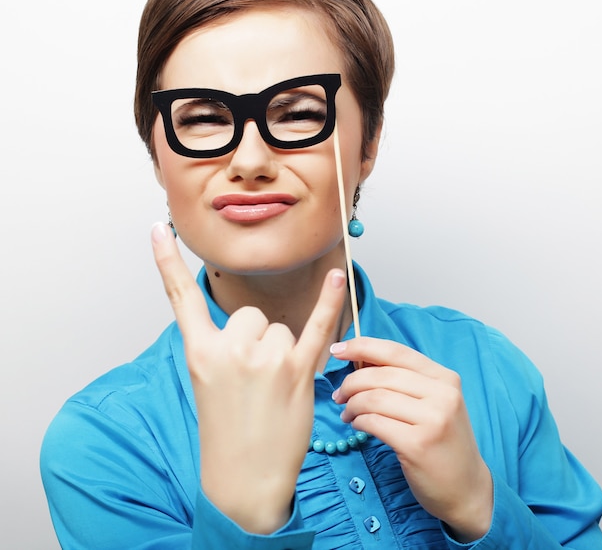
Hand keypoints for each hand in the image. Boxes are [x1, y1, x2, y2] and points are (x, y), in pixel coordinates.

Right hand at [151, 222, 346, 533]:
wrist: (244, 478)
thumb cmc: (226, 431)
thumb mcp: (206, 383)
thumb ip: (219, 346)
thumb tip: (249, 322)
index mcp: (200, 351)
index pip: (180, 298)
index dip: (166, 262)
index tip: (158, 228)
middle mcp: (231, 349)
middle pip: (252, 315)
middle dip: (256, 339)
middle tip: (253, 380)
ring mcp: (267, 359)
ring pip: (280, 327)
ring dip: (281, 351)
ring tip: (272, 388)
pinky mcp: (299, 371)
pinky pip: (317, 326)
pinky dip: (329, 301)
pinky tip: (336, 277)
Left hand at [331, 338, 492, 542]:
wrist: (467, 488)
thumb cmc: (442, 441)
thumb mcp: (434, 402)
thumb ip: (405, 379)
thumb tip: (362, 359)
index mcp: (445, 378)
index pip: (396, 352)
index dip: (362, 346)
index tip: (338, 349)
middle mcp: (443, 394)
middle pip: (381, 375)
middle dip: (351, 382)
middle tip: (339, 394)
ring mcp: (432, 420)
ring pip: (375, 398)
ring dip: (352, 404)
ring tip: (346, 412)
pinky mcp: (418, 445)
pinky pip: (375, 423)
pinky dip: (358, 421)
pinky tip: (357, 425)